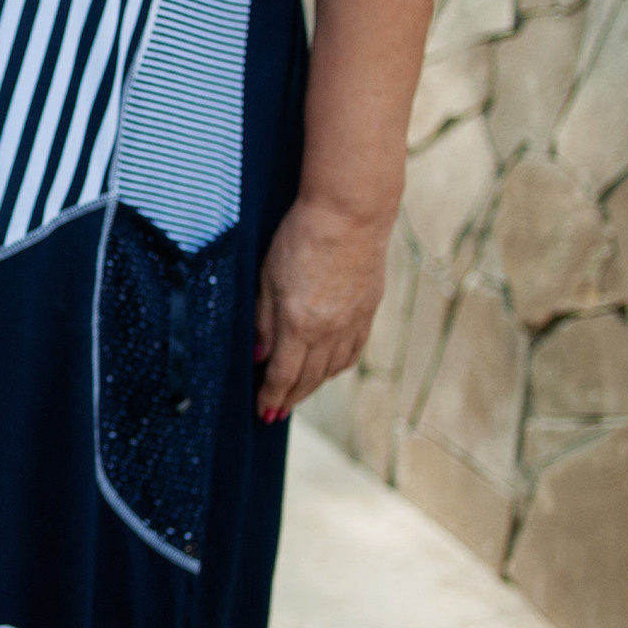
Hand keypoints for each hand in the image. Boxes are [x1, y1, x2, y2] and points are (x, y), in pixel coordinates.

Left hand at [254, 197, 388, 421]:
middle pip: (308, 378)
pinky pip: (352, 351)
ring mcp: (353, 322)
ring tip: (297, 396)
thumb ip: (262, 321)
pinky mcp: (368, 310)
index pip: (283, 375)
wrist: (350, 213)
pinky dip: (336, 368)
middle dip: (289, 399)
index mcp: (300, 324)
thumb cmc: (300, 237)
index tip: (262, 412)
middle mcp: (330, 331)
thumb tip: (258, 356)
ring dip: (312, 387)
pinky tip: (327, 371)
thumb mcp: (266, 277)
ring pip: (332, 369)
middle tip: (275, 414)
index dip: (271, 397)